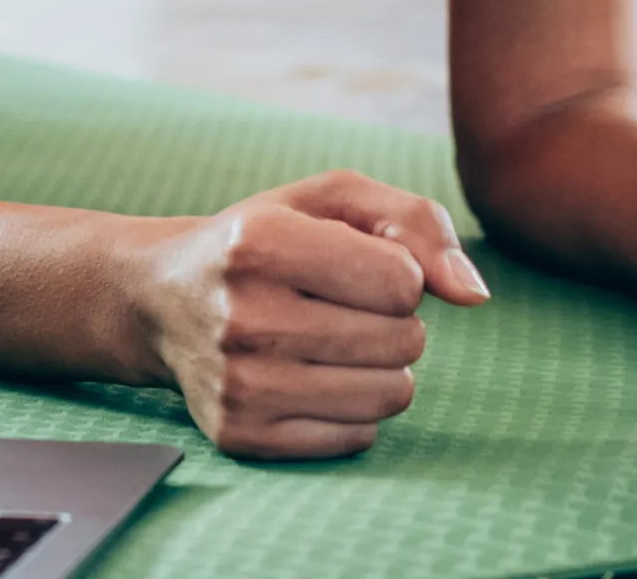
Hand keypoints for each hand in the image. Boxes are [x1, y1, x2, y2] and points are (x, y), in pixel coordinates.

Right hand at [118, 170, 492, 459]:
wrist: (161, 298)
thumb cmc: (264, 238)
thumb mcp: (331, 200)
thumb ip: (417, 223)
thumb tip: (475, 295)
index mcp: (260, 243)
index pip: (403, 283)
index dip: (395, 274)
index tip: (351, 265)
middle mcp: (242, 317)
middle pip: (403, 342)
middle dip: (393, 322)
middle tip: (339, 306)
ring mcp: (238, 384)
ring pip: (389, 395)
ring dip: (380, 367)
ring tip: (332, 342)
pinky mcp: (241, 436)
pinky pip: (358, 437)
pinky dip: (352, 409)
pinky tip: (309, 377)